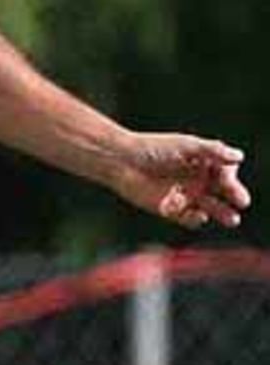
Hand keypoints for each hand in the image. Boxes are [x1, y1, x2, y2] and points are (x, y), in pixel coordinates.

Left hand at [112, 133, 249, 229]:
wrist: (122, 162)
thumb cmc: (153, 148)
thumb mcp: (185, 145)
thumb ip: (212, 150)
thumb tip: (239, 157)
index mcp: (203, 161)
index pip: (226, 172)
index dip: (229, 176)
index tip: (227, 178)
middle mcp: (197, 179)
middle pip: (222, 191)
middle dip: (233, 196)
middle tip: (241, 201)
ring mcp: (186, 195)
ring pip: (210, 207)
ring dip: (222, 213)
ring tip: (232, 219)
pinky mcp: (171, 210)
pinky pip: (189, 218)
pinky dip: (195, 218)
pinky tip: (199, 215)